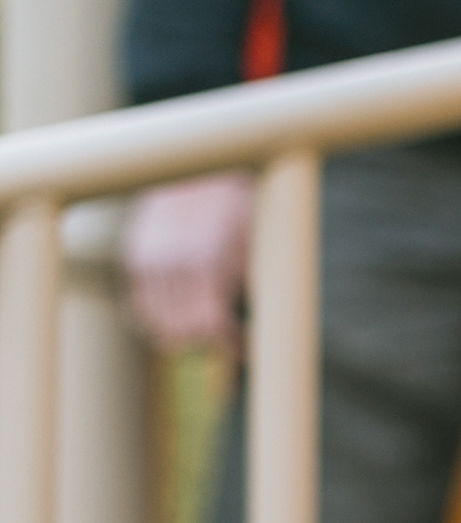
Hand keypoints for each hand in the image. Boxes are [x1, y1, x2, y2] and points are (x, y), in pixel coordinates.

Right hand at [120, 171, 255, 350]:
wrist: (201, 172)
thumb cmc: (239, 212)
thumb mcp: (258, 249)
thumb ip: (257, 290)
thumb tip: (263, 334)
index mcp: (211, 263)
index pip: (211, 324)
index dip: (228, 345)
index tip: (240, 350)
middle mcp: (175, 264)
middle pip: (182, 330)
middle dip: (206, 343)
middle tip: (224, 341)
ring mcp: (150, 261)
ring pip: (157, 324)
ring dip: (180, 335)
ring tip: (202, 330)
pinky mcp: (135, 257)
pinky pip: (138, 306)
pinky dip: (155, 320)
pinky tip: (177, 318)